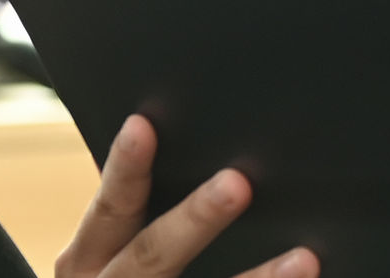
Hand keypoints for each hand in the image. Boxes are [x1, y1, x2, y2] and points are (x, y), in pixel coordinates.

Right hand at [56, 114, 316, 277]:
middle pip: (152, 254)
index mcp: (85, 263)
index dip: (124, 168)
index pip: (109, 209)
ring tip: (303, 259)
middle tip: (238, 184)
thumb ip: (136, 223)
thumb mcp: (102, 262)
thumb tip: (207, 165)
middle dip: (196, 219)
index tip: (143, 125)